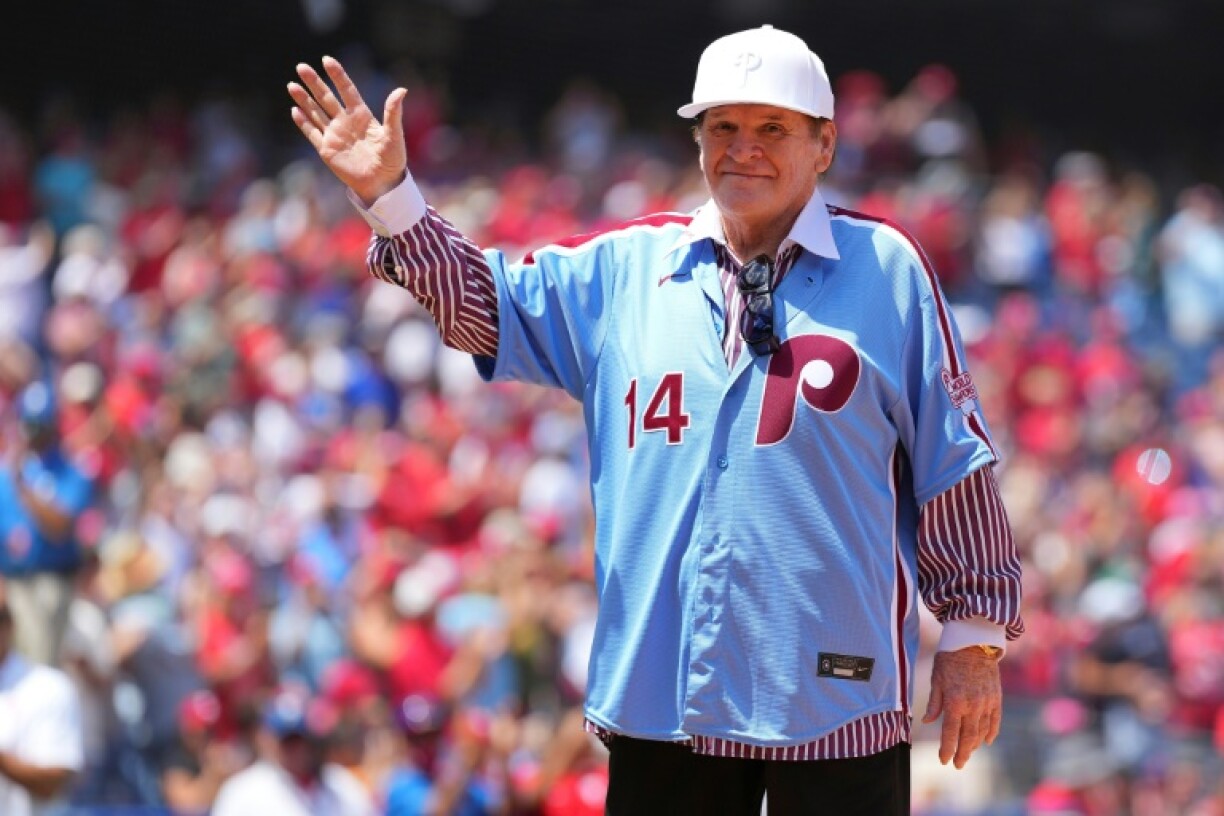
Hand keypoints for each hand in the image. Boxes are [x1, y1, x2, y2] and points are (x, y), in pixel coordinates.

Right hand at [288, 57, 407, 204]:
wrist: (382, 184)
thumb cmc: (392, 160)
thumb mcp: (394, 135)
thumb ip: (393, 112)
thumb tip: (401, 90)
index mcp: (362, 115)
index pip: (346, 90)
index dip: (337, 75)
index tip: (326, 60)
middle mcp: (345, 122)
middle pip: (326, 97)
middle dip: (314, 82)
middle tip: (301, 66)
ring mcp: (335, 135)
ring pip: (316, 112)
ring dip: (304, 100)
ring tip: (292, 85)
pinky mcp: (327, 150)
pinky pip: (312, 133)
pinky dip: (304, 122)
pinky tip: (295, 110)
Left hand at [922, 647, 1001, 768]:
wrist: (974, 643)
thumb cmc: (949, 659)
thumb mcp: (936, 679)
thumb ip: (934, 703)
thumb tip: (927, 721)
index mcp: (954, 702)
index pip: (950, 734)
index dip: (947, 750)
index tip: (944, 760)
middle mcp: (972, 706)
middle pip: (968, 738)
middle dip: (962, 754)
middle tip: (958, 765)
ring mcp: (986, 703)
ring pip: (982, 732)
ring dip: (974, 745)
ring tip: (968, 752)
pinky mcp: (996, 699)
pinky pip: (995, 721)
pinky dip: (990, 733)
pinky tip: (986, 740)